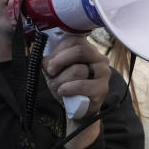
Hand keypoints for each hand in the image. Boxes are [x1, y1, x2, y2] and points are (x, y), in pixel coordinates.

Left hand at [42, 34, 110, 148]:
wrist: (78, 107)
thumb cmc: (67, 84)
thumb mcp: (57, 70)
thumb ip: (51, 60)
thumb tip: (45, 59)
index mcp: (88, 49)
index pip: (74, 40)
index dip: (58, 50)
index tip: (49, 61)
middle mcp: (100, 59)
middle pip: (80, 51)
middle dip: (59, 61)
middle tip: (51, 72)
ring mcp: (103, 74)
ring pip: (78, 70)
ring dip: (61, 80)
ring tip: (57, 86)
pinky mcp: (102, 89)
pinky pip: (82, 85)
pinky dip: (68, 88)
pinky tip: (63, 91)